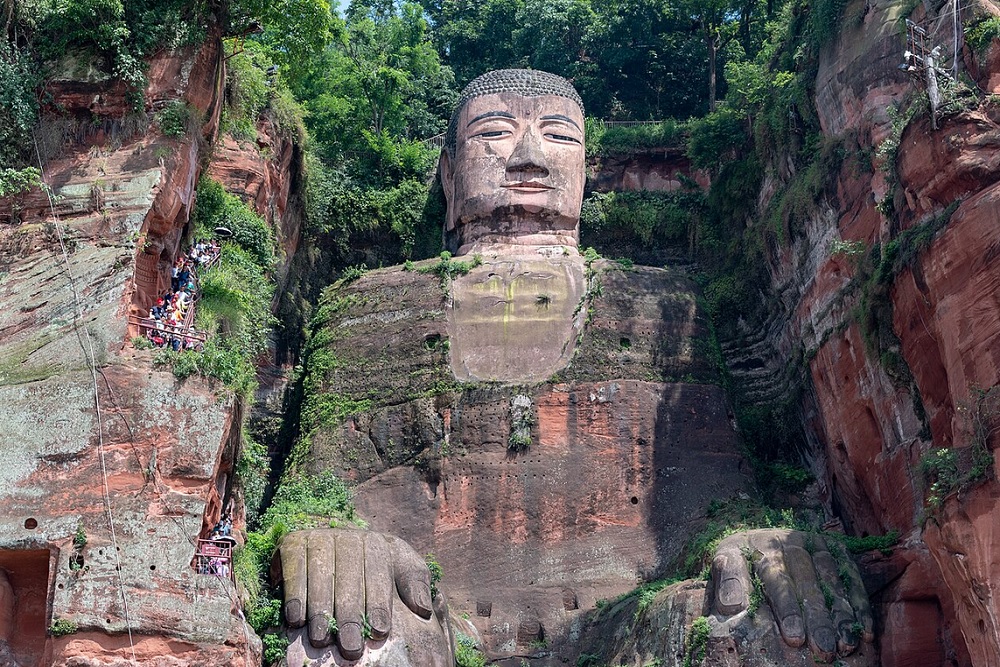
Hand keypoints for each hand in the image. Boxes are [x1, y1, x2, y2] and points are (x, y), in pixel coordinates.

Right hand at [275, 528, 451, 663]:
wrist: (327, 550)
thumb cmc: (370, 570)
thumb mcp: (399, 570)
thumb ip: (414, 584)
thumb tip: (423, 608)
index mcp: (376, 543)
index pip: (378, 573)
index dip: (379, 603)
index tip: (380, 631)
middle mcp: (347, 537)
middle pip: (349, 578)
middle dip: (350, 616)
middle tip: (351, 647)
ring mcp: (318, 537)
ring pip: (320, 576)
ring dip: (320, 610)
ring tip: (322, 639)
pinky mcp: (293, 542)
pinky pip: (294, 568)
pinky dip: (295, 594)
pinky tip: (296, 620)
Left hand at [710, 529, 873, 662]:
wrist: (755, 536)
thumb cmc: (740, 558)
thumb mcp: (725, 559)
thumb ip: (727, 578)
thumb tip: (732, 605)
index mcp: (764, 547)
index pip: (778, 579)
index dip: (787, 609)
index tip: (794, 638)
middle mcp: (793, 543)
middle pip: (809, 583)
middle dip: (818, 618)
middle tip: (824, 649)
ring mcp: (817, 545)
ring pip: (833, 581)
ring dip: (842, 615)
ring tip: (845, 645)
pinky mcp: (837, 549)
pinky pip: (852, 577)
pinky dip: (861, 604)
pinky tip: (864, 630)